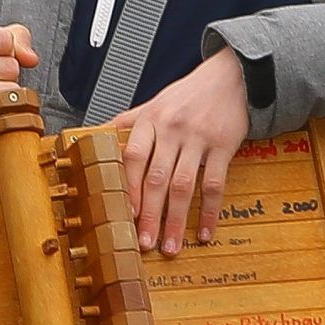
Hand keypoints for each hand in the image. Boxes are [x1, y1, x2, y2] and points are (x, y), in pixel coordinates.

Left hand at [114, 45, 253, 252]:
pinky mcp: (224, 146)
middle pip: (156, 178)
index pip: (132, 157)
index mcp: (151, 120)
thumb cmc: (188, 95)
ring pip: (183, 186)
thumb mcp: (153, 103)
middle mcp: (172, 129)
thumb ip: (126, 122)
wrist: (230, 76)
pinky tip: (204, 231)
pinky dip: (209, 211)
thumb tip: (93, 136)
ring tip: (170, 247)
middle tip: (143, 243)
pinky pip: (215, 184)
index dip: (127, 188)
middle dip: (149, 215)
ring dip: (175, 221)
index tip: (124, 215)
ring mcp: (198, 138)